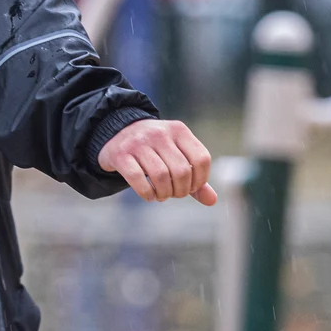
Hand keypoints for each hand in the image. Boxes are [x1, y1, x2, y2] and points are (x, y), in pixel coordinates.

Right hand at [97, 119, 216, 204]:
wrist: (117, 133)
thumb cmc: (154, 150)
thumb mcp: (176, 155)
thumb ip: (194, 176)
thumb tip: (212, 201)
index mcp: (178, 130)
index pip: (201, 159)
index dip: (200, 180)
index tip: (191, 187)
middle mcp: (159, 133)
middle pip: (181, 171)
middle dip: (181, 191)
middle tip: (174, 194)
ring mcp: (138, 142)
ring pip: (161, 176)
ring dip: (164, 194)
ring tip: (161, 195)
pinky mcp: (120, 154)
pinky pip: (138, 179)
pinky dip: (147, 193)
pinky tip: (149, 196)